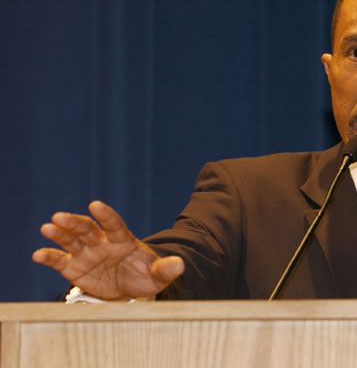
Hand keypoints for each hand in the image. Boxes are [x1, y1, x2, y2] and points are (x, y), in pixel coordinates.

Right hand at [33, 201, 183, 299]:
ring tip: (47, 228)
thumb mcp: (158, 274)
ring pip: (71, 240)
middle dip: (74, 222)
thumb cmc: (145, 276)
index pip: (114, 224)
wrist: (130, 289)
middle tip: (59, 217)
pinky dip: (49, 256)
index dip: (106, 215)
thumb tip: (181, 265)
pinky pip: (60, 260)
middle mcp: (102, 242)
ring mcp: (87, 253)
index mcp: (123, 240)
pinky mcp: (74, 267)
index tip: (96, 205)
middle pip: (87, 229)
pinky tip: (38, 254)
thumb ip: (166, 269)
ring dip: (59, 234)